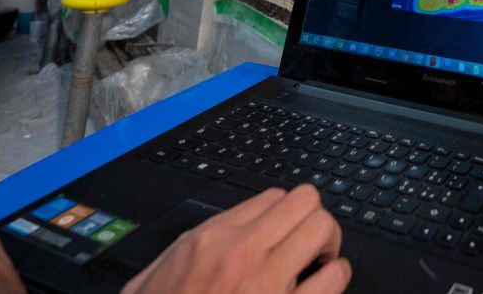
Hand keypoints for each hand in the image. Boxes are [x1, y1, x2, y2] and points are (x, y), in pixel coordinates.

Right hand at [122, 185, 350, 293]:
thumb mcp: (146, 284)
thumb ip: (178, 256)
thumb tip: (201, 243)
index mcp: (208, 241)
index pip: (270, 198)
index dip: (284, 215)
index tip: (283, 233)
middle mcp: (242, 253)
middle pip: (304, 200)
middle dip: (313, 218)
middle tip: (310, 242)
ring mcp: (267, 283)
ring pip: (322, 227)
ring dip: (328, 243)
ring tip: (319, 263)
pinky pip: (334, 277)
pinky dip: (336, 277)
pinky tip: (323, 288)